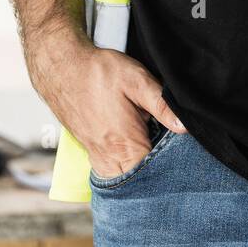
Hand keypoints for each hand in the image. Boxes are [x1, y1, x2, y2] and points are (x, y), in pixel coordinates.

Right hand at [30, 35, 187, 178]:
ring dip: (139, 171)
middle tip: (172, 157)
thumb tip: (185, 126)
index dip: (172, 166)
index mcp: (124, 143)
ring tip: (155, 154)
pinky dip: (124, 167)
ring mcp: (97, 156)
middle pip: (139, 179)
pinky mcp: (90, 150)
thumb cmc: (99, 72)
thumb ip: (162, 105)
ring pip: (123, 178)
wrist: (62, 67)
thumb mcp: (137, 80)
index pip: (154, 172)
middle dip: (157, 173)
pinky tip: (134, 152)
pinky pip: (110, 171)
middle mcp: (109, 156)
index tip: (183, 159)